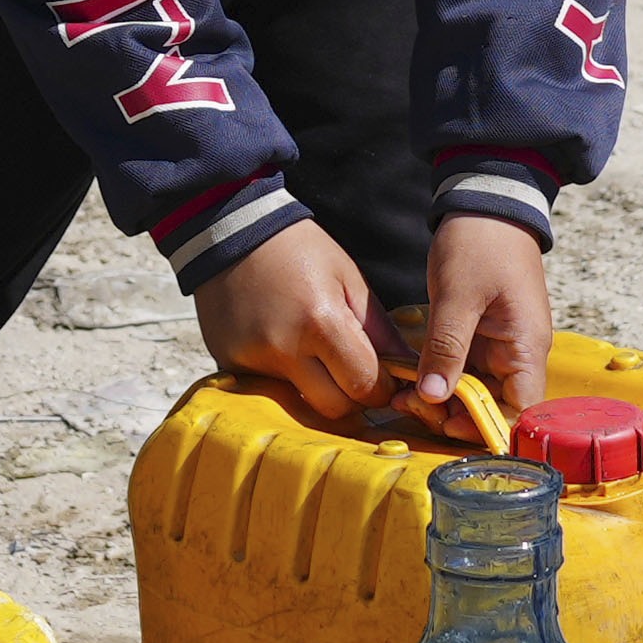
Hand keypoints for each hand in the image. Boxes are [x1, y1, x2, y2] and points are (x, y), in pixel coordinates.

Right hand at [190, 216, 386, 420]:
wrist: (231, 234)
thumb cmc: (298, 251)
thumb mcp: (348, 279)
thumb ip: (380, 329)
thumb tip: (411, 368)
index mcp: (321, 323)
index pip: (365, 386)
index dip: (383, 388)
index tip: (383, 378)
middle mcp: (284, 349)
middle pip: (335, 408)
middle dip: (353, 396)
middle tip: (352, 371)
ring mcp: (253, 361)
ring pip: (303, 404)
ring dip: (319, 390)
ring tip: (317, 356)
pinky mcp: (231, 365)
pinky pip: (272, 390)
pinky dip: (287, 379)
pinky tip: (285, 347)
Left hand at [416, 212, 553, 420]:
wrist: (486, 203)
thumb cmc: (481, 242)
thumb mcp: (458, 295)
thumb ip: (446, 347)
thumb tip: (434, 398)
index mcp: (525, 347)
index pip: (519, 411)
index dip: (486, 427)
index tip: (445, 423)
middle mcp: (518, 354)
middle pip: (495, 408)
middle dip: (456, 416)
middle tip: (414, 406)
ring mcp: (499, 347)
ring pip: (476, 393)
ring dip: (444, 401)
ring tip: (405, 396)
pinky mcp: (481, 338)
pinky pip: (463, 372)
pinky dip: (440, 380)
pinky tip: (411, 383)